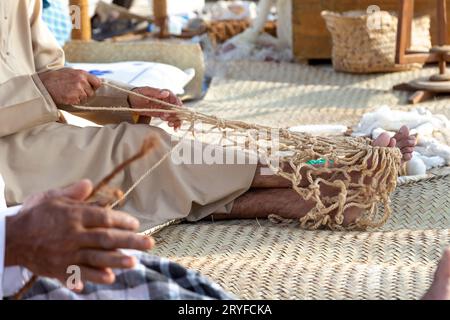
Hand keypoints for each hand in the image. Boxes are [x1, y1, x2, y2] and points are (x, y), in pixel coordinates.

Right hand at [5, 180, 153, 289]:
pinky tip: (108, 278)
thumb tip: (89, 183)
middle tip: (149, 243)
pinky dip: (93, 277)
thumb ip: (73, 193)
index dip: (121, 221)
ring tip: (134, 262)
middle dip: (129, 241)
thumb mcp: (51, 197)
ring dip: (116, 260)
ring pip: (95, 257)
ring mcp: (65, 254)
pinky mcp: (59, 269)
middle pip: (105, 238)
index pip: (103, 218)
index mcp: (73, 215)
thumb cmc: (35, 214)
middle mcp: (72, 235)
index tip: (136, 224)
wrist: (11, 238)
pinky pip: (78, 274)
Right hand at [38, 68, 101, 105]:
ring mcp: (78, 89)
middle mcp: (81, 81)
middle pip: (92, 92)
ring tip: (69, 94)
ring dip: (80, 98)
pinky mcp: (73, 97)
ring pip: (86, 98)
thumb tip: (91, 81)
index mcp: (81, 73)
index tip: (90, 88)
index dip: (94, 87)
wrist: (43, 84)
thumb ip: (81, 76)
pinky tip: (66, 97)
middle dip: (86, 94)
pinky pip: (79, 102)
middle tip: (75, 92)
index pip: (97, 82)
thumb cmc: (55, 78)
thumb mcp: (70, 72)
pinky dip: (74, 102)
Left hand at [129, 87, 182, 129]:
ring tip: (170, 125)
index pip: (175, 99)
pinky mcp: (163, 114)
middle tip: (170, 121)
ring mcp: (166, 108)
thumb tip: (165, 93)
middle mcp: (168, 101)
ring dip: (176, 121)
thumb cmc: (138, 94)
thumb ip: (155, 92)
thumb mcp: (145, 91)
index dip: (177, 106)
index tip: (175, 112)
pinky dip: (174, 124)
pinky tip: (173, 128)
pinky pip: (171, 119)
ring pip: (176, 115)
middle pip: (178, 109)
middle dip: (176, 116)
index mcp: (166, 93)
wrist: (131, 101)